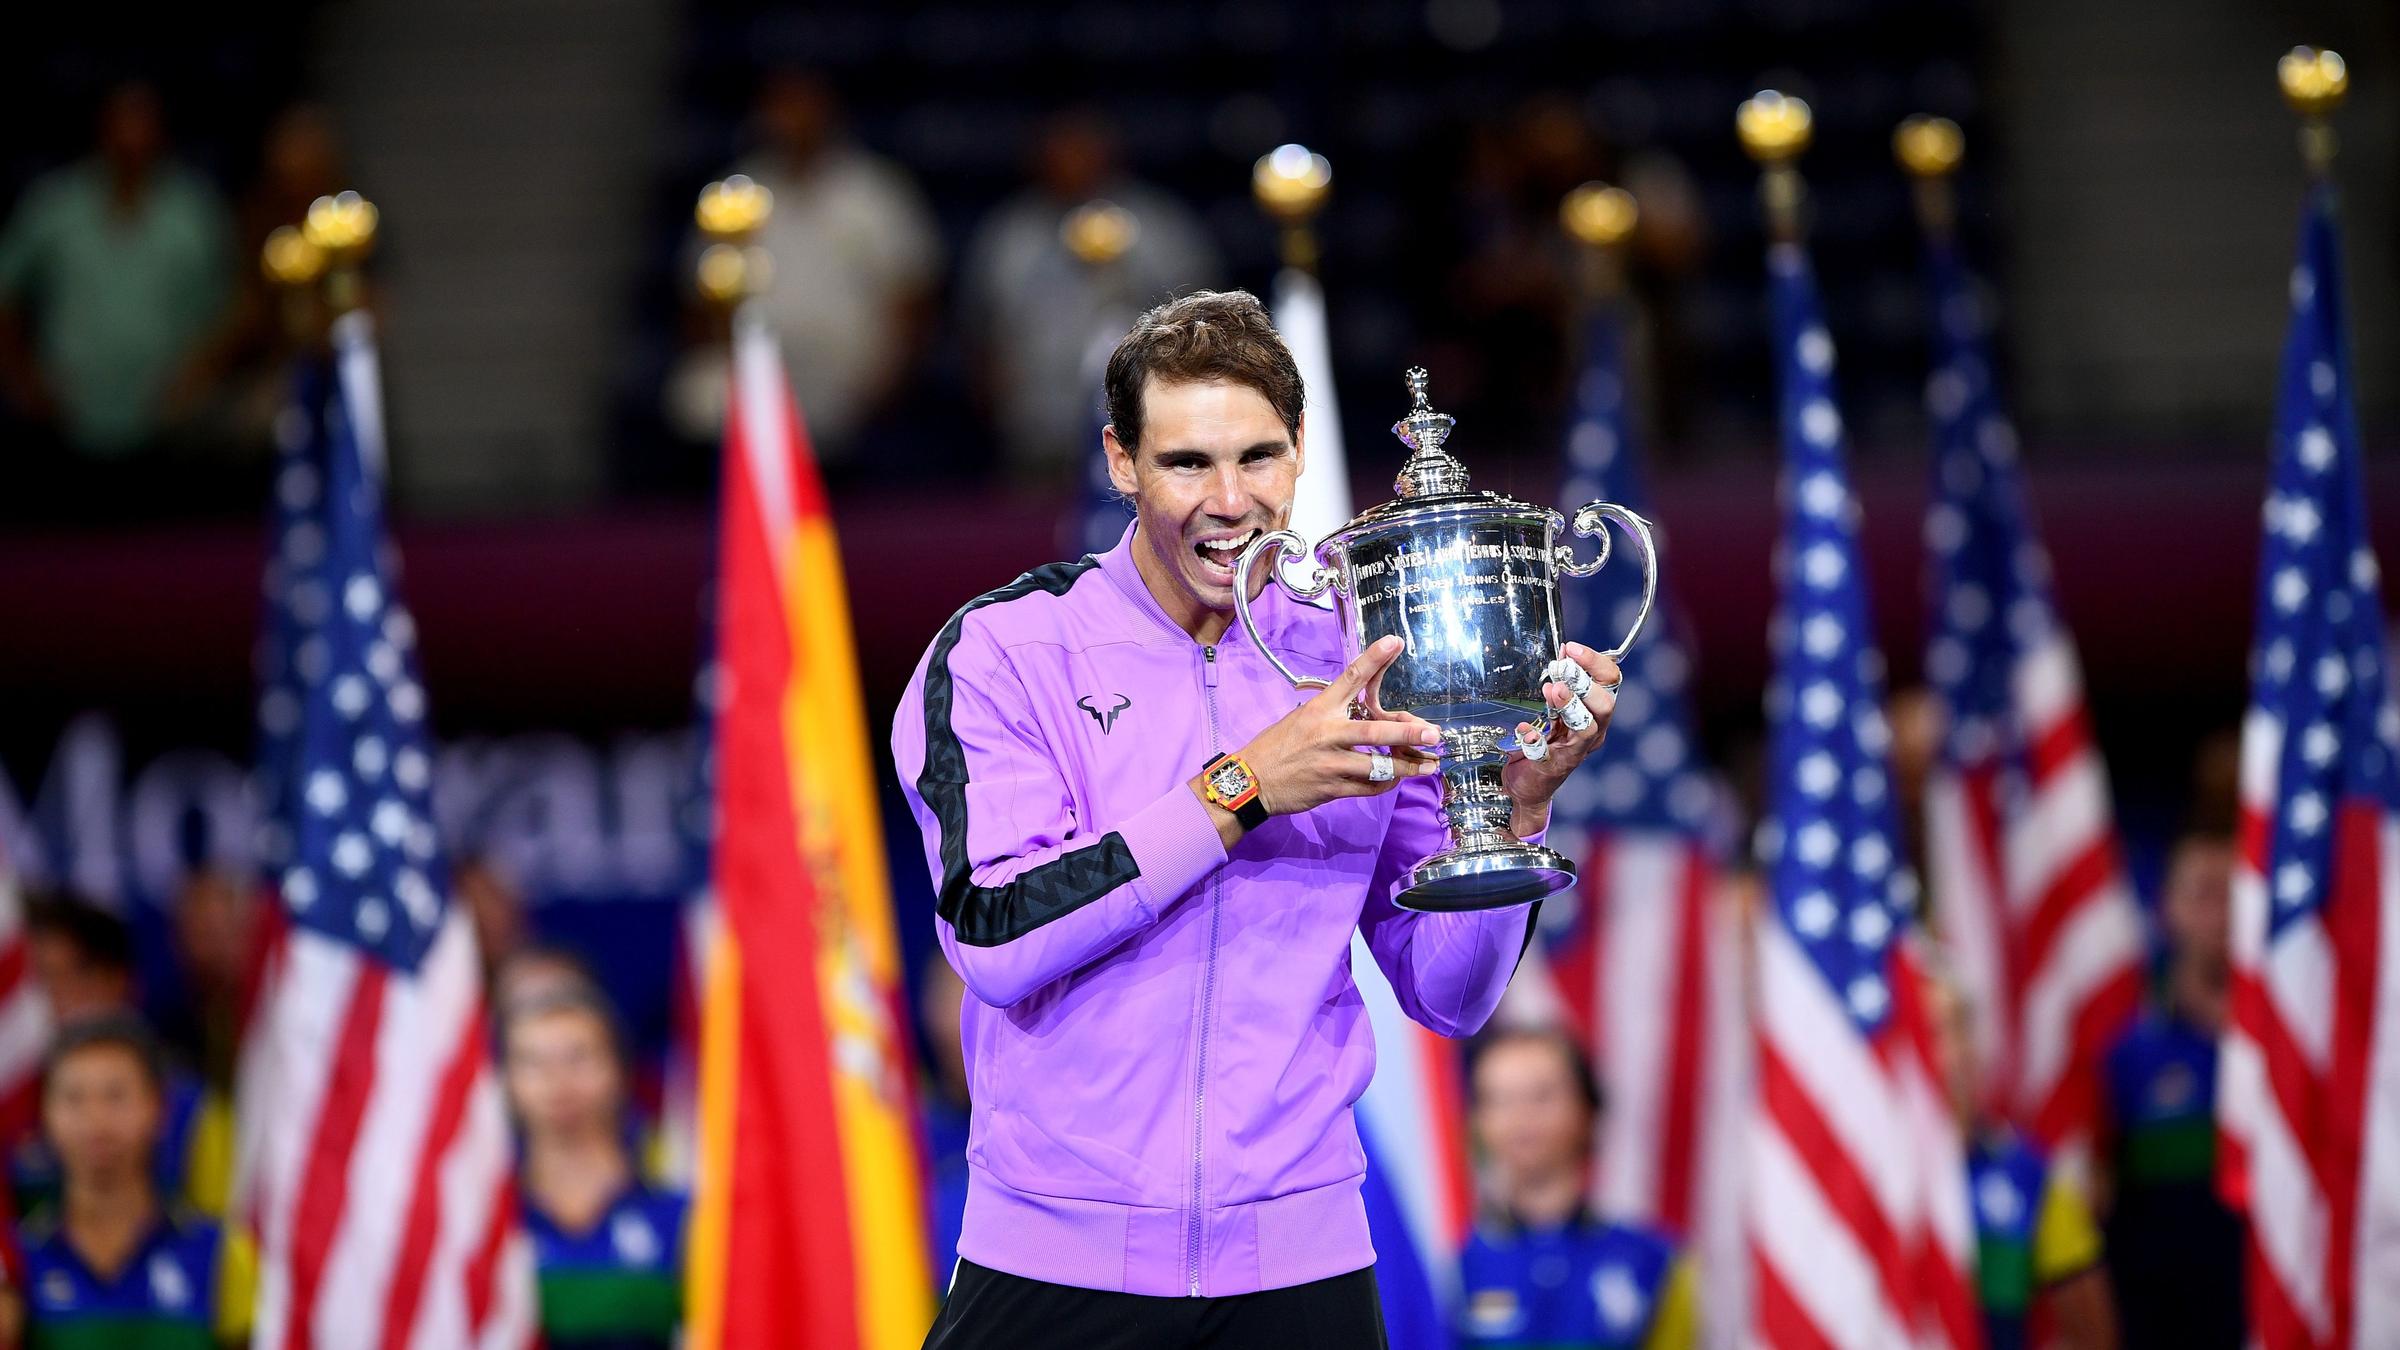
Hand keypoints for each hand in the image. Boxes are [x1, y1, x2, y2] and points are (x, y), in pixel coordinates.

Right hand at [1196, 636, 1441, 833]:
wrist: (1251, 781)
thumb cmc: (1278, 745)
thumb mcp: (1301, 718)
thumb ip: (1333, 713)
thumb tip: (1365, 709)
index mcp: (1320, 709)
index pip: (1350, 678)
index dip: (1374, 659)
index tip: (1395, 641)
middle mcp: (1327, 733)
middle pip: (1375, 731)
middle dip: (1408, 733)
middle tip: (1434, 733)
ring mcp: (1330, 763)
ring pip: (1378, 766)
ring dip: (1407, 767)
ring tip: (1427, 765)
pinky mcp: (1332, 788)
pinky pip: (1369, 787)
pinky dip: (1386, 783)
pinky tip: (1396, 779)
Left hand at [1501, 643, 1621, 828]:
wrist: (1529, 784)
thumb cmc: (1545, 739)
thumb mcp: (1554, 707)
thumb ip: (1562, 682)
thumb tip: (1564, 652)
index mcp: (1596, 711)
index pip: (1611, 682)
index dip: (1596, 662)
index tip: (1571, 648)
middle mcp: (1593, 731)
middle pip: (1606, 705)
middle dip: (1586, 684)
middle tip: (1563, 669)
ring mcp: (1575, 751)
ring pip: (1586, 728)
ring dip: (1570, 706)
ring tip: (1552, 690)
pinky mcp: (1553, 767)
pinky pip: (1547, 754)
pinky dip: (1535, 740)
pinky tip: (1524, 729)